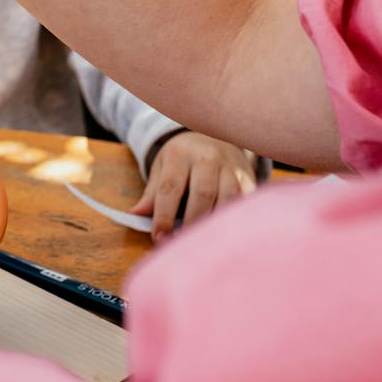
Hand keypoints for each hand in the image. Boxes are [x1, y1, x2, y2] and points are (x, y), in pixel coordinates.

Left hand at [132, 132, 257, 240]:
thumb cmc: (184, 158)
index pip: (170, 188)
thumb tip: (134, 214)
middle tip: (181, 245)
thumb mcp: (163, 167)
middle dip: (191, 223)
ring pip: (227, 199)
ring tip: (204, 245)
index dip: (163, 215)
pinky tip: (227, 236)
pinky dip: (236, 219)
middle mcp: (208, 157)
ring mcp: (231, 167)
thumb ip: (152, 193)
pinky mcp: (248, 177)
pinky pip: (245, 201)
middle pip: (202, 194)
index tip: (159, 238)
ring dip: (215, 223)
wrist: (215, 137)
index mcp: (180, 154)